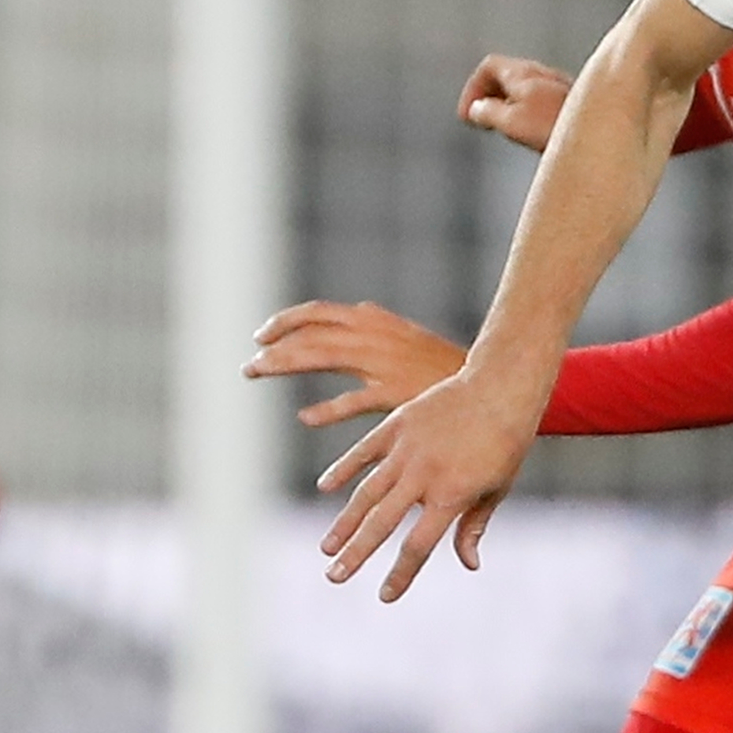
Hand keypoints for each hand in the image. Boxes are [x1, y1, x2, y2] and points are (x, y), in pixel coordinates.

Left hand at [245, 299, 465, 429]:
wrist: (482, 382)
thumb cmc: (439, 366)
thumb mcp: (404, 336)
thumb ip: (375, 329)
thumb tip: (354, 314)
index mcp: (373, 322)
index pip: (317, 313)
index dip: (284, 322)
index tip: (261, 336)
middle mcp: (372, 336)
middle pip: (310, 334)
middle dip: (274, 348)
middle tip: (250, 365)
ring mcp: (382, 363)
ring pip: (319, 356)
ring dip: (282, 364)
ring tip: (256, 373)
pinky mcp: (394, 391)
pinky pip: (351, 400)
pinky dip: (326, 409)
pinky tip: (306, 418)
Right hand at [315, 359, 536, 599]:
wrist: (500, 388)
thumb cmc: (505, 444)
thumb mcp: (496, 489)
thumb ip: (473, 526)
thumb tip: (469, 564)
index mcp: (451, 496)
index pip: (419, 547)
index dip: (401, 575)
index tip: (385, 595)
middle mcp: (423, 475)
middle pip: (382, 524)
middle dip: (357, 554)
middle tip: (334, 577)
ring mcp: (406, 449)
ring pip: (367, 492)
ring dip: (345, 522)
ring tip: (327, 547)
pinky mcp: (397, 425)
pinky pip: (364, 451)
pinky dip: (344, 469)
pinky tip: (325, 487)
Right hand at [458, 54, 571, 151]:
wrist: (602, 135)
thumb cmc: (557, 127)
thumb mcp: (511, 122)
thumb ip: (488, 112)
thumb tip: (477, 109)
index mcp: (524, 73)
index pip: (489, 66)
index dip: (473, 88)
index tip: (468, 112)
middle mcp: (542, 74)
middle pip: (506, 76)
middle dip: (489, 96)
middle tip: (481, 119)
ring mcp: (559, 86)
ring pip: (525, 88)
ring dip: (508, 105)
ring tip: (504, 127)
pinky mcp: (573, 102)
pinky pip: (541, 100)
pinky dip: (528, 112)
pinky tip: (533, 133)